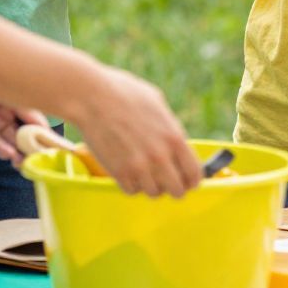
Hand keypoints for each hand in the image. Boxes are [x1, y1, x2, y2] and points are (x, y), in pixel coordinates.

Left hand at [0, 85, 45, 163]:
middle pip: (24, 135)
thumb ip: (24, 105)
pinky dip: (0, 148)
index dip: (48, 133)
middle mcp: (5, 114)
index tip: (61, 146)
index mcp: (17, 101)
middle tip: (46, 158)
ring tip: (27, 161)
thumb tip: (45, 122)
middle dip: (35, 147)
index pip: (37, 121)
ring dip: (19, 152)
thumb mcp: (7, 86)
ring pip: (9, 141)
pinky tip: (10, 154)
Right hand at [67, 68, 201, 197]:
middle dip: (175, 187)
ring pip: (154, 193)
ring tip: (146, 174)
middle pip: (177, 190)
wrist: (92, 97)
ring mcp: (138, 166)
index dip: (193, 180)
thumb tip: (175, 142)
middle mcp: (160, 156)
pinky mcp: (118, 172)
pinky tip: (129, 172)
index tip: (188, 180)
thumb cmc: (124, 93)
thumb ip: (169, 126)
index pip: (194, 173)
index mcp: (174, 137)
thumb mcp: (157, 103)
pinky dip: (132, 185)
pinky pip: (132, 191)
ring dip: (152, 186)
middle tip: (167, 180)